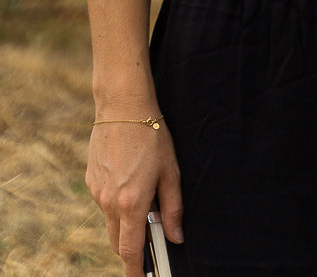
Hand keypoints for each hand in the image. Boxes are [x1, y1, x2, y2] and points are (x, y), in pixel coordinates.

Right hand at [86, 120, 182, 276]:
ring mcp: (97, 192)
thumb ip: (173, 207)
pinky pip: (104, 202)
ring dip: (125, 220)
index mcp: (131, 203)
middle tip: (150, 238)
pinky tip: (129, 177)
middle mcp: (109, 202)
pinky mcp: (90, 181)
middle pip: (117, 241)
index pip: (129, 251)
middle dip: (131, 248)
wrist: (122, 106)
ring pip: (110, 221)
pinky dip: (116, 201)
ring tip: (143, 192)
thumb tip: (175, 236)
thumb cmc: (151, 135)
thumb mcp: (170, 171)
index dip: (136, 270)